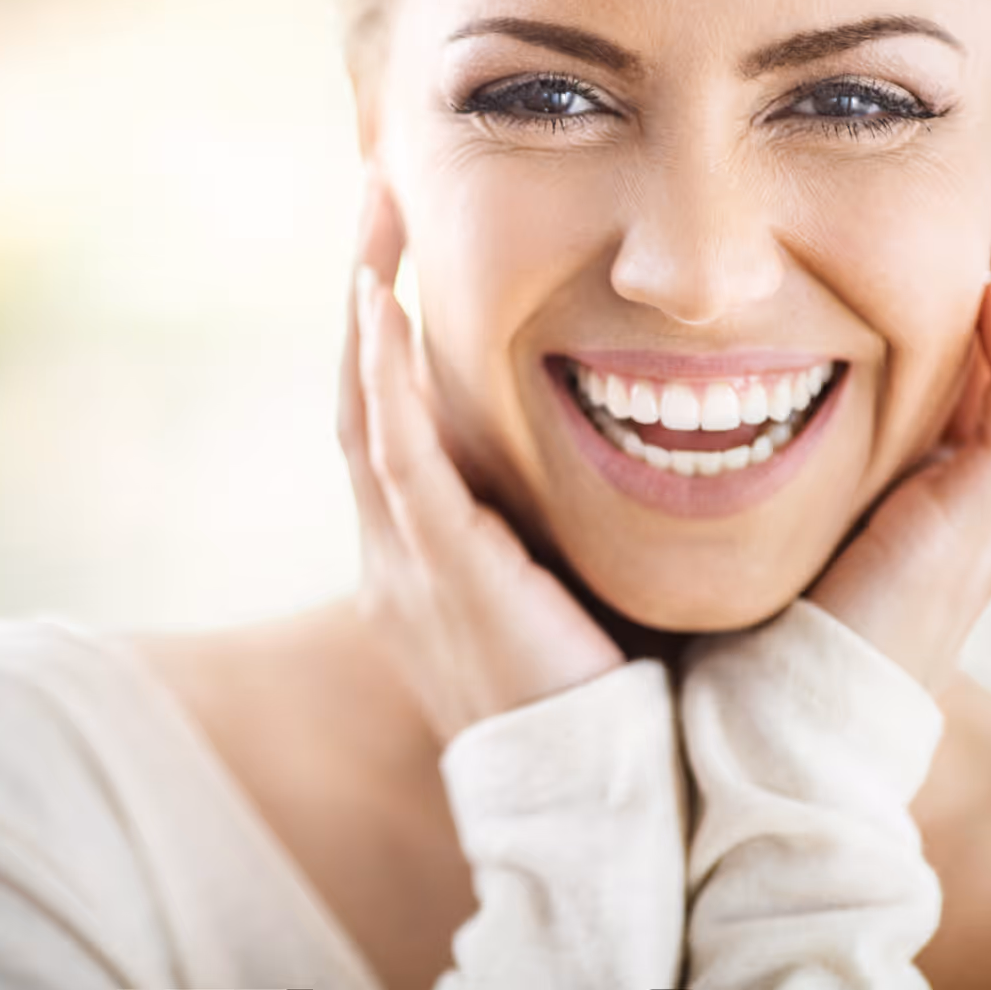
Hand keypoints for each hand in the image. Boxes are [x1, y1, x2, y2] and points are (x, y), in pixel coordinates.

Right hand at [335, 181, 623, 746]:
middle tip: (380, 193)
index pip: (394, 416)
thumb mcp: (564, 580)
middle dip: (368, 292)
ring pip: (366, 408)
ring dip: (368, 309)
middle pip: (362, 393)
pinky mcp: (438, 570)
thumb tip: (628, 442)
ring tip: (377, 213)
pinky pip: (396, 456)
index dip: (391, 331)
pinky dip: (384, 380)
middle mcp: (396, 545)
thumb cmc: (597, 688)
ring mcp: (404, 558)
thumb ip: (561, 514)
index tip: (411, 246)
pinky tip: (383, 305)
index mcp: (429, 546)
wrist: (591, 796)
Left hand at [808, 151, 990, 694]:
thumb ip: (805, 437)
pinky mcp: (985, 521)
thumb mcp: (803, 493)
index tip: (962, 210)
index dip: (987, 283)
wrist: (798, 701)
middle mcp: (982, 482)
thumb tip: (741, 369)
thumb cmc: (784, 602)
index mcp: (943, 473)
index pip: (987, 358)